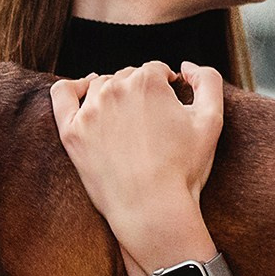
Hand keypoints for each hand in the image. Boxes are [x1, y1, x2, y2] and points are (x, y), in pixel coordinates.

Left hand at [47, 61, 224, 275]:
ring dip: (114, 93)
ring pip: (101, 85)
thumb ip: (208, 81)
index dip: (167, 86)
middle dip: (142, 92)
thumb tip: (185, 66)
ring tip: (127, 117)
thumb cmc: (184, 168)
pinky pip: (63, 95)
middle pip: (128, 77)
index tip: (171, 105)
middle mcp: (115, 89)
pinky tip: (85, 90)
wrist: (152, 209)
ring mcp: (90, 110)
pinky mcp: (71, 131)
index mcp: (147, 81)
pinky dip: (74, 87)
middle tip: (152, 121)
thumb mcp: (212, 121)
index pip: (156, 70)